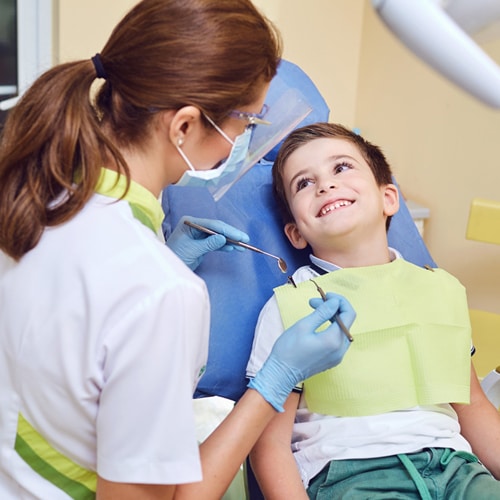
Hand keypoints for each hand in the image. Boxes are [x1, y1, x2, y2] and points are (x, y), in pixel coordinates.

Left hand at [166, 216, 249, 270]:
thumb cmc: (174, 256)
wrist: (166, 269)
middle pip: (217, 229)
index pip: (213, 224)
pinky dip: (224, 246)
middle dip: (231, 235)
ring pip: (218, 236)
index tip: (240, 236)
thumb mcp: (192, 250)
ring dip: (230, 241)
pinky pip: (215, 243)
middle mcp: (195, 226)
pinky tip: (233, 248)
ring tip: (242, 246)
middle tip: (245, 240)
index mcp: (190, 223)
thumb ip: (208, 244)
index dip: (228, 230)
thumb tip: (223, 239)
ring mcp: (199, 235)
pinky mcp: (201, 244)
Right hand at [248, 292, 355, 411]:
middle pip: (346, 321)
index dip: (339, 301)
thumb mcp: (304, 326)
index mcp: (334, 340)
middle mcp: (340, 349)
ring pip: (342, 329)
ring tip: (314, 311)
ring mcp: (337, 356)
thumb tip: (335, 302)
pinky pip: (337, 339)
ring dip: (331, 317)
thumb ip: (322, 312)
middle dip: (332, 308)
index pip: (349, 314)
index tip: (326, 295)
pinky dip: (330, 328)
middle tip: (314, 302)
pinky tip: (317, 325)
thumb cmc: (288, 349)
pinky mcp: (332, 359)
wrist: (281, 374)